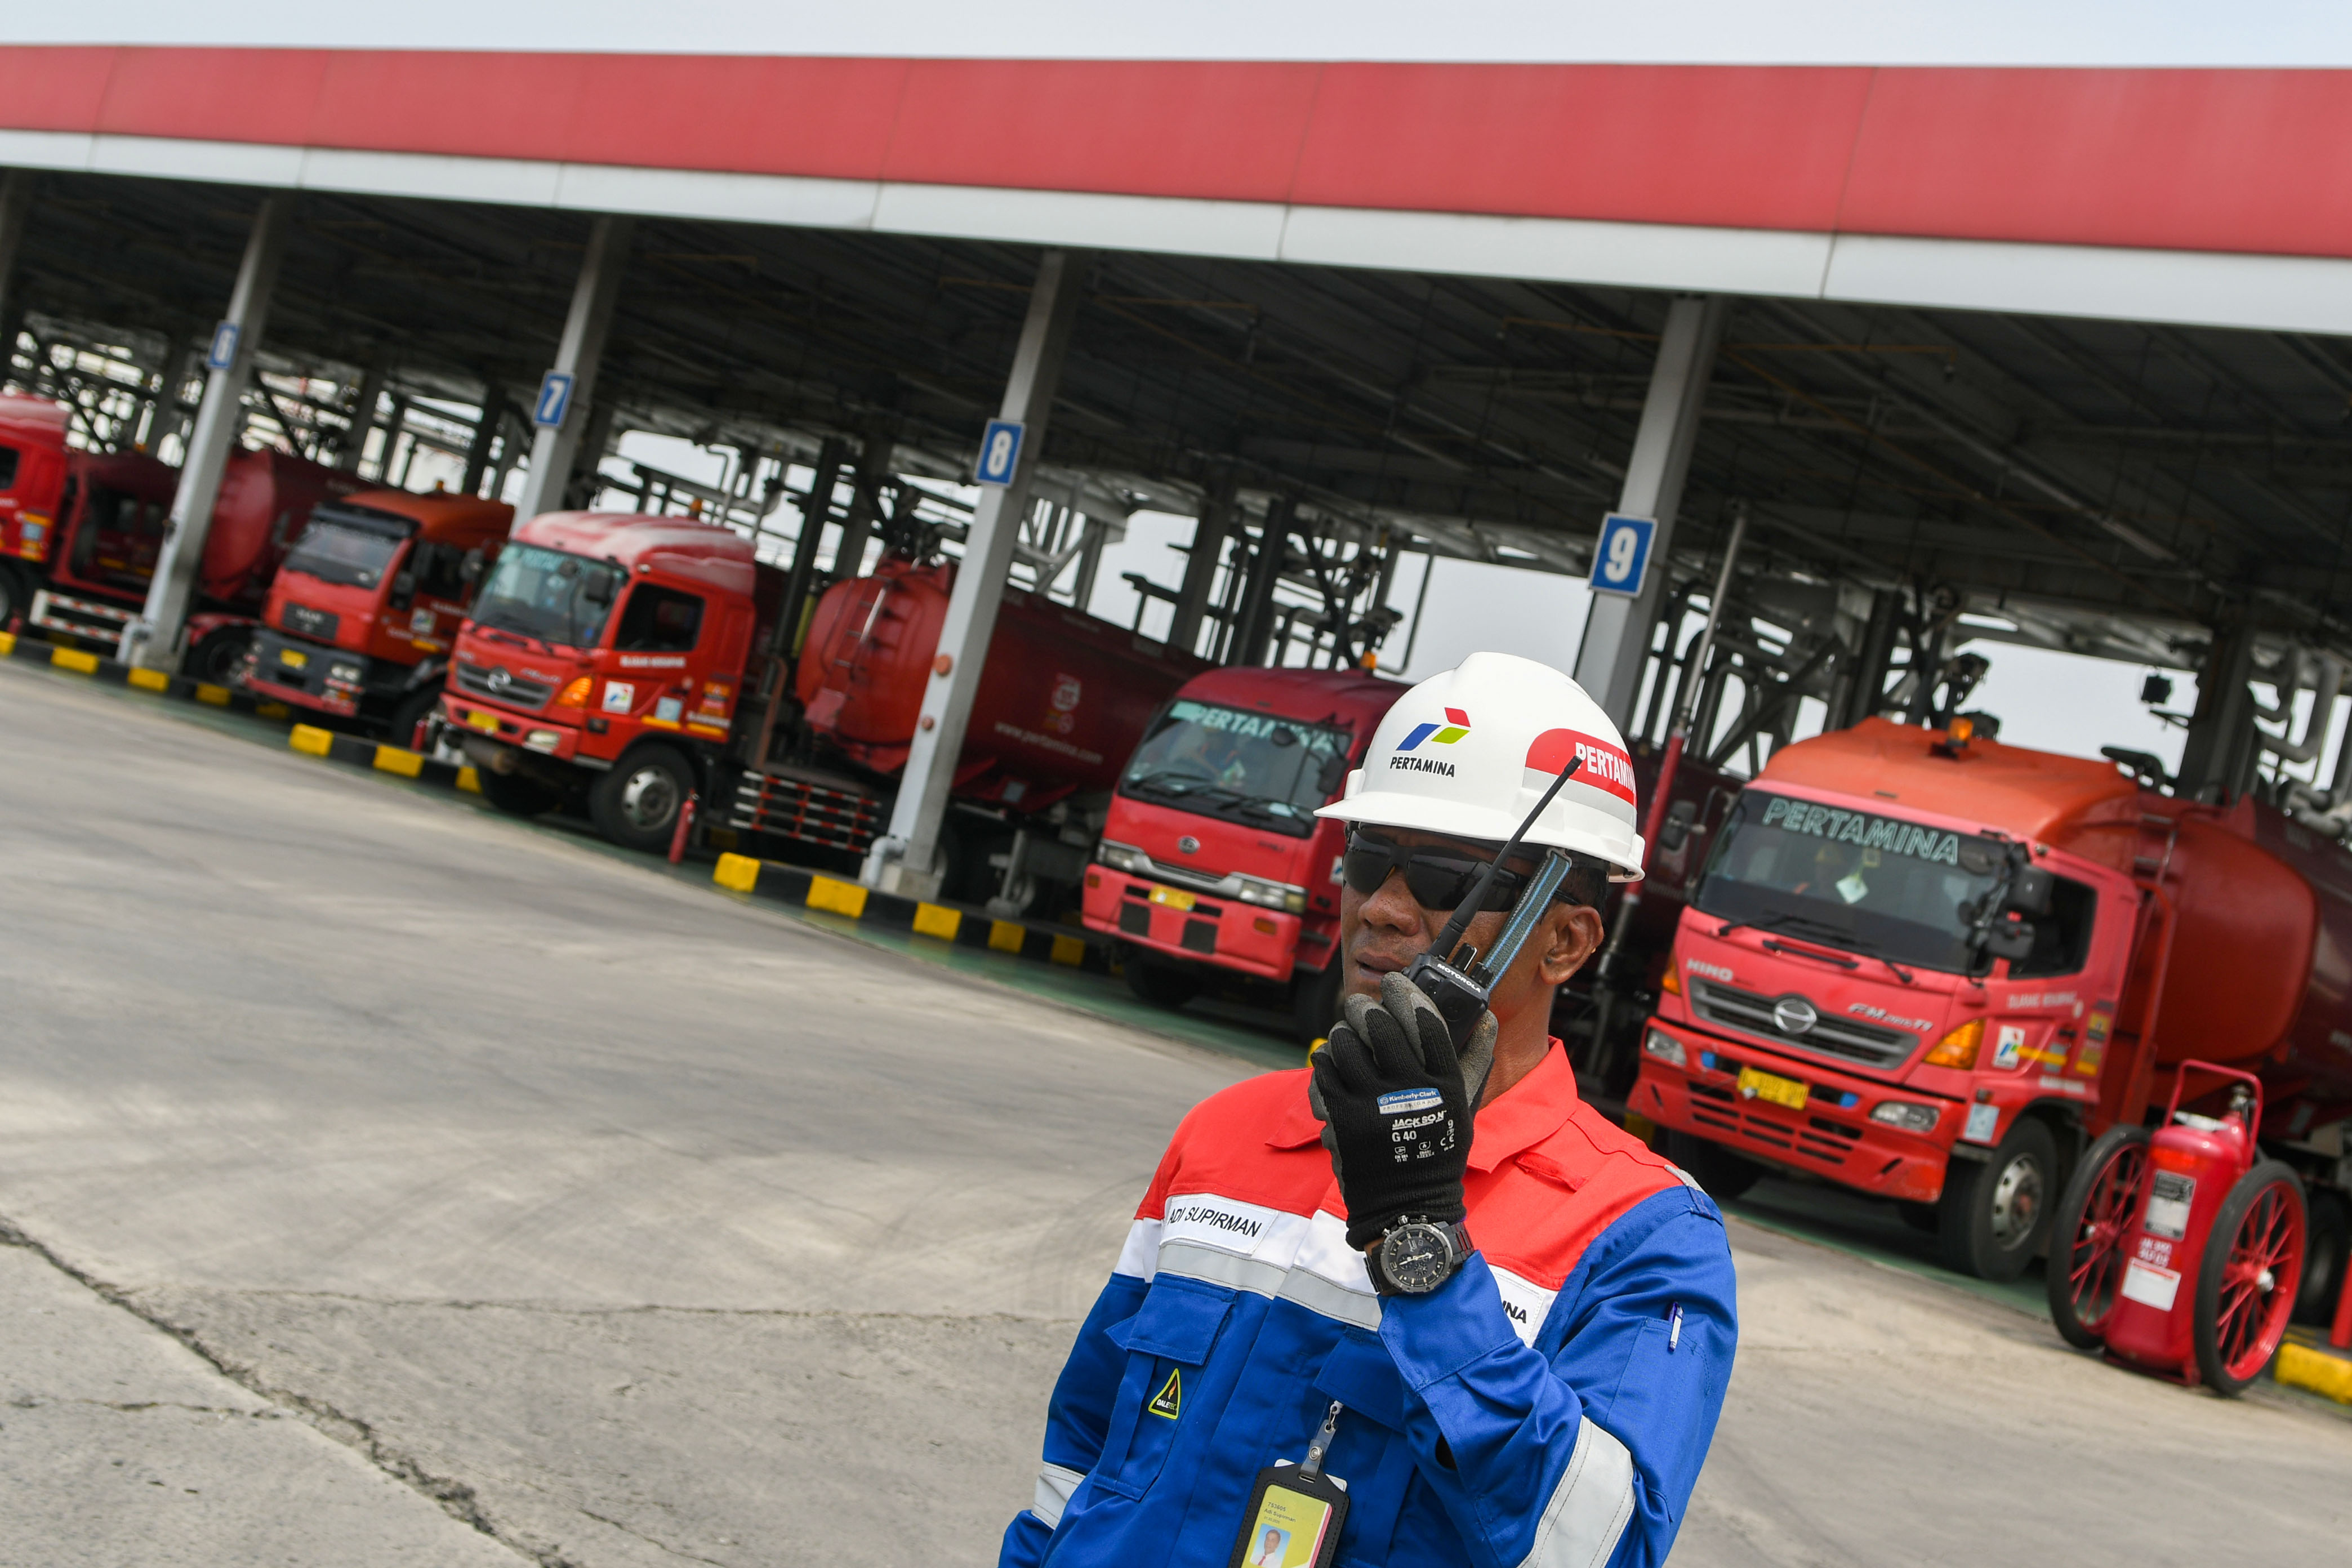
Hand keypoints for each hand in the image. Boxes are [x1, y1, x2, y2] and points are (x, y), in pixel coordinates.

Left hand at [1308, 972, 1493, 1247]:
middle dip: (1365, 1007)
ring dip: (1341, 1033)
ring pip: (1346, 1044)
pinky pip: (1324, 1071)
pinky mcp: (1342, 1119)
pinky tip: (1332, 1062)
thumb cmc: (1437, 1149)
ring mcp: (1372, 1105)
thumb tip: (1489, 1018)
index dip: (1407, 994)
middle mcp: (1410, 1092)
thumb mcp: (1463, 1107)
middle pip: (1380, 1026)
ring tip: (1345, 1034)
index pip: (1426, 1022)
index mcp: (1444, 1086)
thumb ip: (1475, 1059)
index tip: (1395, 982)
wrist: (1406, 1205)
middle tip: (1361, 1006)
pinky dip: (1325, 1061)